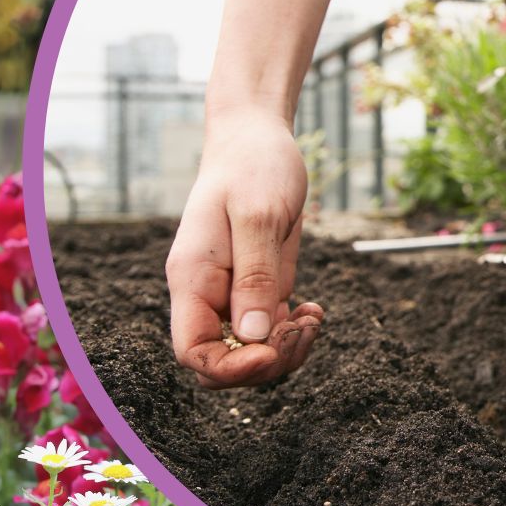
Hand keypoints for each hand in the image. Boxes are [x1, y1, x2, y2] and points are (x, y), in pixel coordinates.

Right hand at [166, 107, 323, 388]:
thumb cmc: (252, 166)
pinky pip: (268, 335)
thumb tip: (254, 336)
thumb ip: (254, 277)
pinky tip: (313, 310)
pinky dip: (293, 334)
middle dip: (265, 363)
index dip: (230, 368)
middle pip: (221, 364)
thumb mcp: (259, 216)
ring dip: (285, 352)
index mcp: (192, 279)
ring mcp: (231, 295)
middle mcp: (206, 294)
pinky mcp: (256, 289)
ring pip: (248, 355)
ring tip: (313, 318)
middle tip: (301, 327)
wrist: (256, 137)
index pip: (193, 352)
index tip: (272, 349)